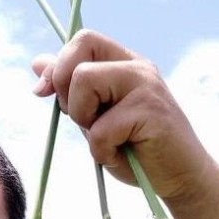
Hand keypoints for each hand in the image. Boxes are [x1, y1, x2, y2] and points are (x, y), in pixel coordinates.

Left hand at [32, 29, 218, 204]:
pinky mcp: (150, 110)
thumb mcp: (96, 117)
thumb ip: (71, 90)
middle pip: (78, 55)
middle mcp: (137, 67)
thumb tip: (37, 62)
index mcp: (125, 63)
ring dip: (84, 120)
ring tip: (108, 139)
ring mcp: (146, 85)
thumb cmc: (137, 151)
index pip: (83, 41)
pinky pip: (100, 128)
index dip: (57, 66)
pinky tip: (121, 156)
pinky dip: (102, 151)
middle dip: (66, 93)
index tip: (45, 93)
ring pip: (84, 81)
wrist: (181, 178)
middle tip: (87, 121)